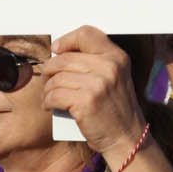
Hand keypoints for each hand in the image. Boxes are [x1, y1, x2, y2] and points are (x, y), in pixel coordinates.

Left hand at [38, 27, 145, 158]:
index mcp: (116, 57)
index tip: (56, 50)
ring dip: (46, 89)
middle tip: (47, 81)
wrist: (126, 138)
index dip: (66, 40)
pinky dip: (47, 102)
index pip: (86, 34)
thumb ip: (94, 62)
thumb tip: (58, 53)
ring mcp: (98, 85)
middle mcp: (109, 67)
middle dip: (49, 70)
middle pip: (63, 59)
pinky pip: (54, 96)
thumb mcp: (114, 77)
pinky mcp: (86, 102)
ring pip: (56, 78)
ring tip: (48, 96)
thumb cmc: (115, 109)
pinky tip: (49, 106)